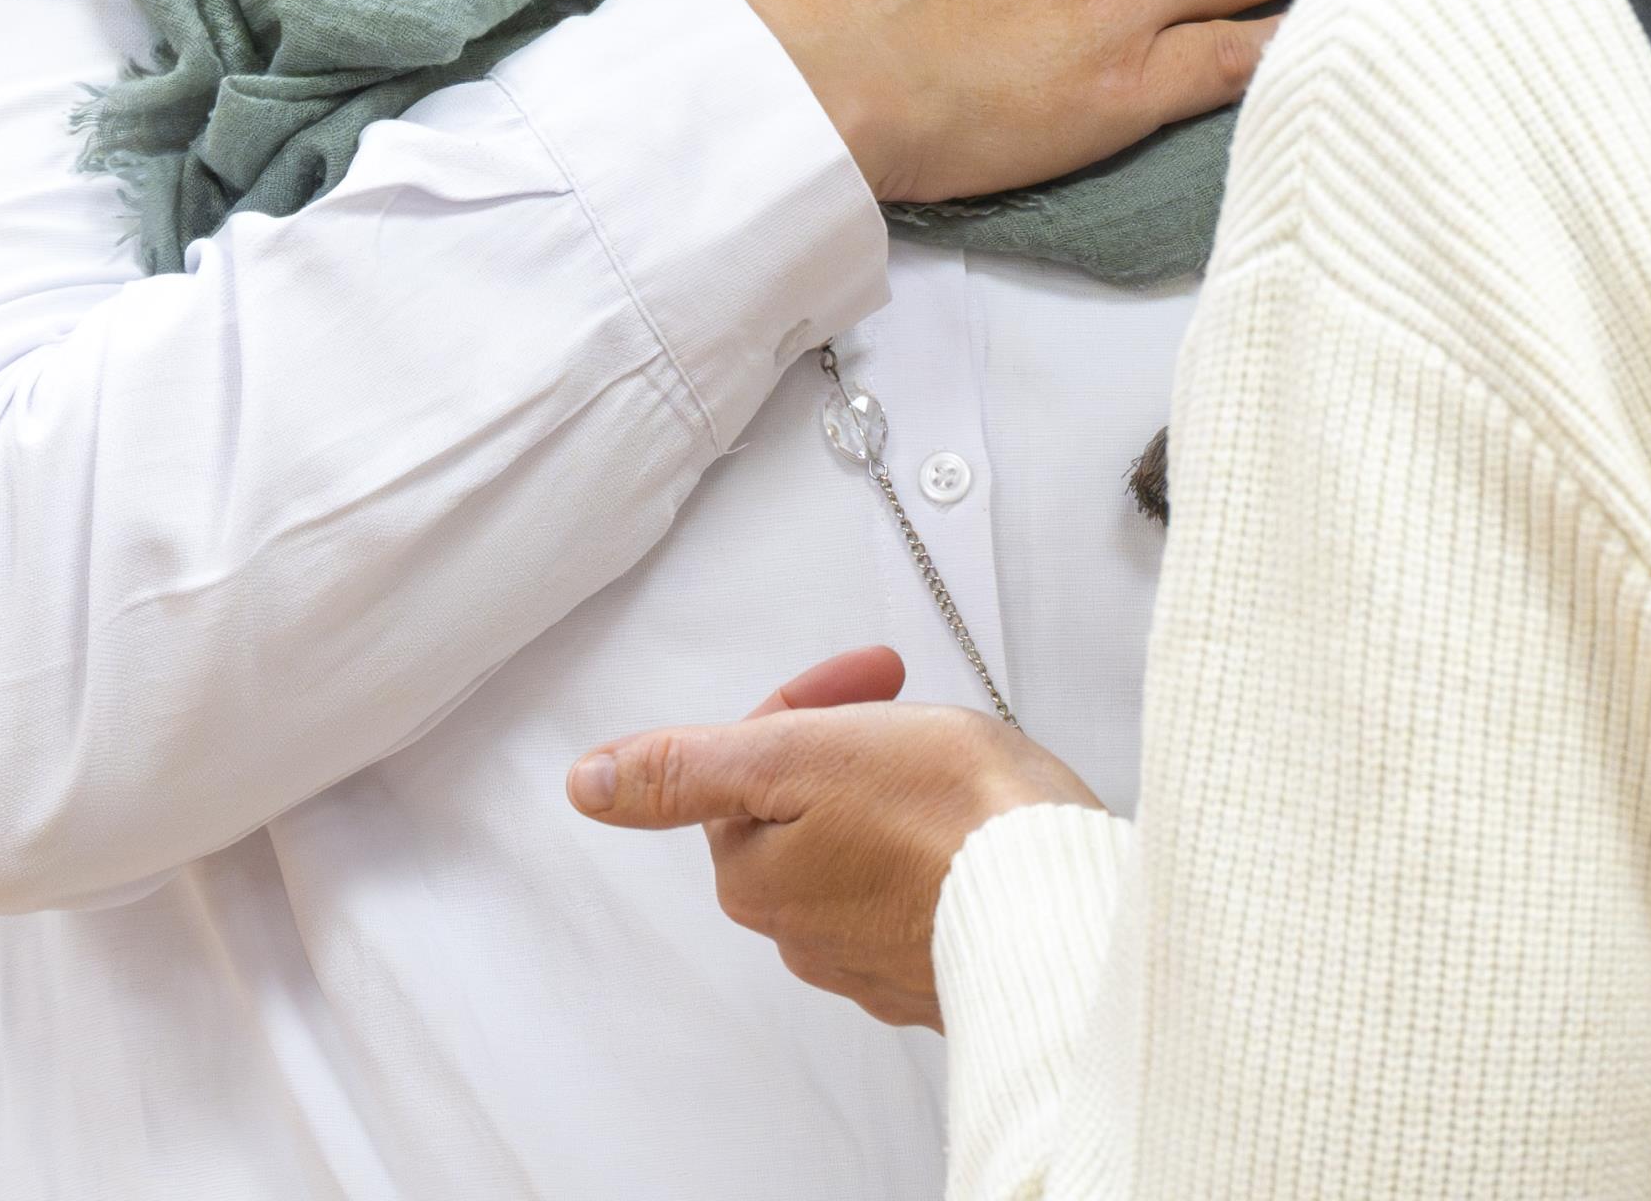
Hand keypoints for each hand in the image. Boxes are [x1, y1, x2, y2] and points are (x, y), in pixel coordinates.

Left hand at [566, 646, 1102, 1028]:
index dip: (810, 703)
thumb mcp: (802, 756)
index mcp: (758, 880)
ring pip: (861, 851)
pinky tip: (979, 832)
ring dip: (896, 798)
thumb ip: (687, 769)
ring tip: (957, 771)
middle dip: (849, 748)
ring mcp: (874, 962)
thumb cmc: (951, 822)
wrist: (1060, 907)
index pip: (750, 768)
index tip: (877, 676)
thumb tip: (590, 782)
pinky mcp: (940, 973)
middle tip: (914, 714)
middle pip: (803, 811)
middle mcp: (804, 934)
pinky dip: (940, 851)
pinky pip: (919, 896)